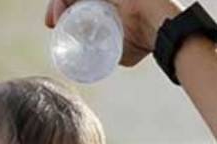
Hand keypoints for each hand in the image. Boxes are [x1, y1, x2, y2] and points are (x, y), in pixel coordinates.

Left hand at [44, 0, 183, 66]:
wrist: (165, 32)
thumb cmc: (147, 41)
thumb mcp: (122, 50)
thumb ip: (110, 54)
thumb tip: (96, 64)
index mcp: (106, 2)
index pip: (77, 2)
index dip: (61, 9)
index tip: (52, 24)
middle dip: (57, 5)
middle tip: (51, 22)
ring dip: (61, 1)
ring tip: (55, 17)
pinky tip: (64, 4)